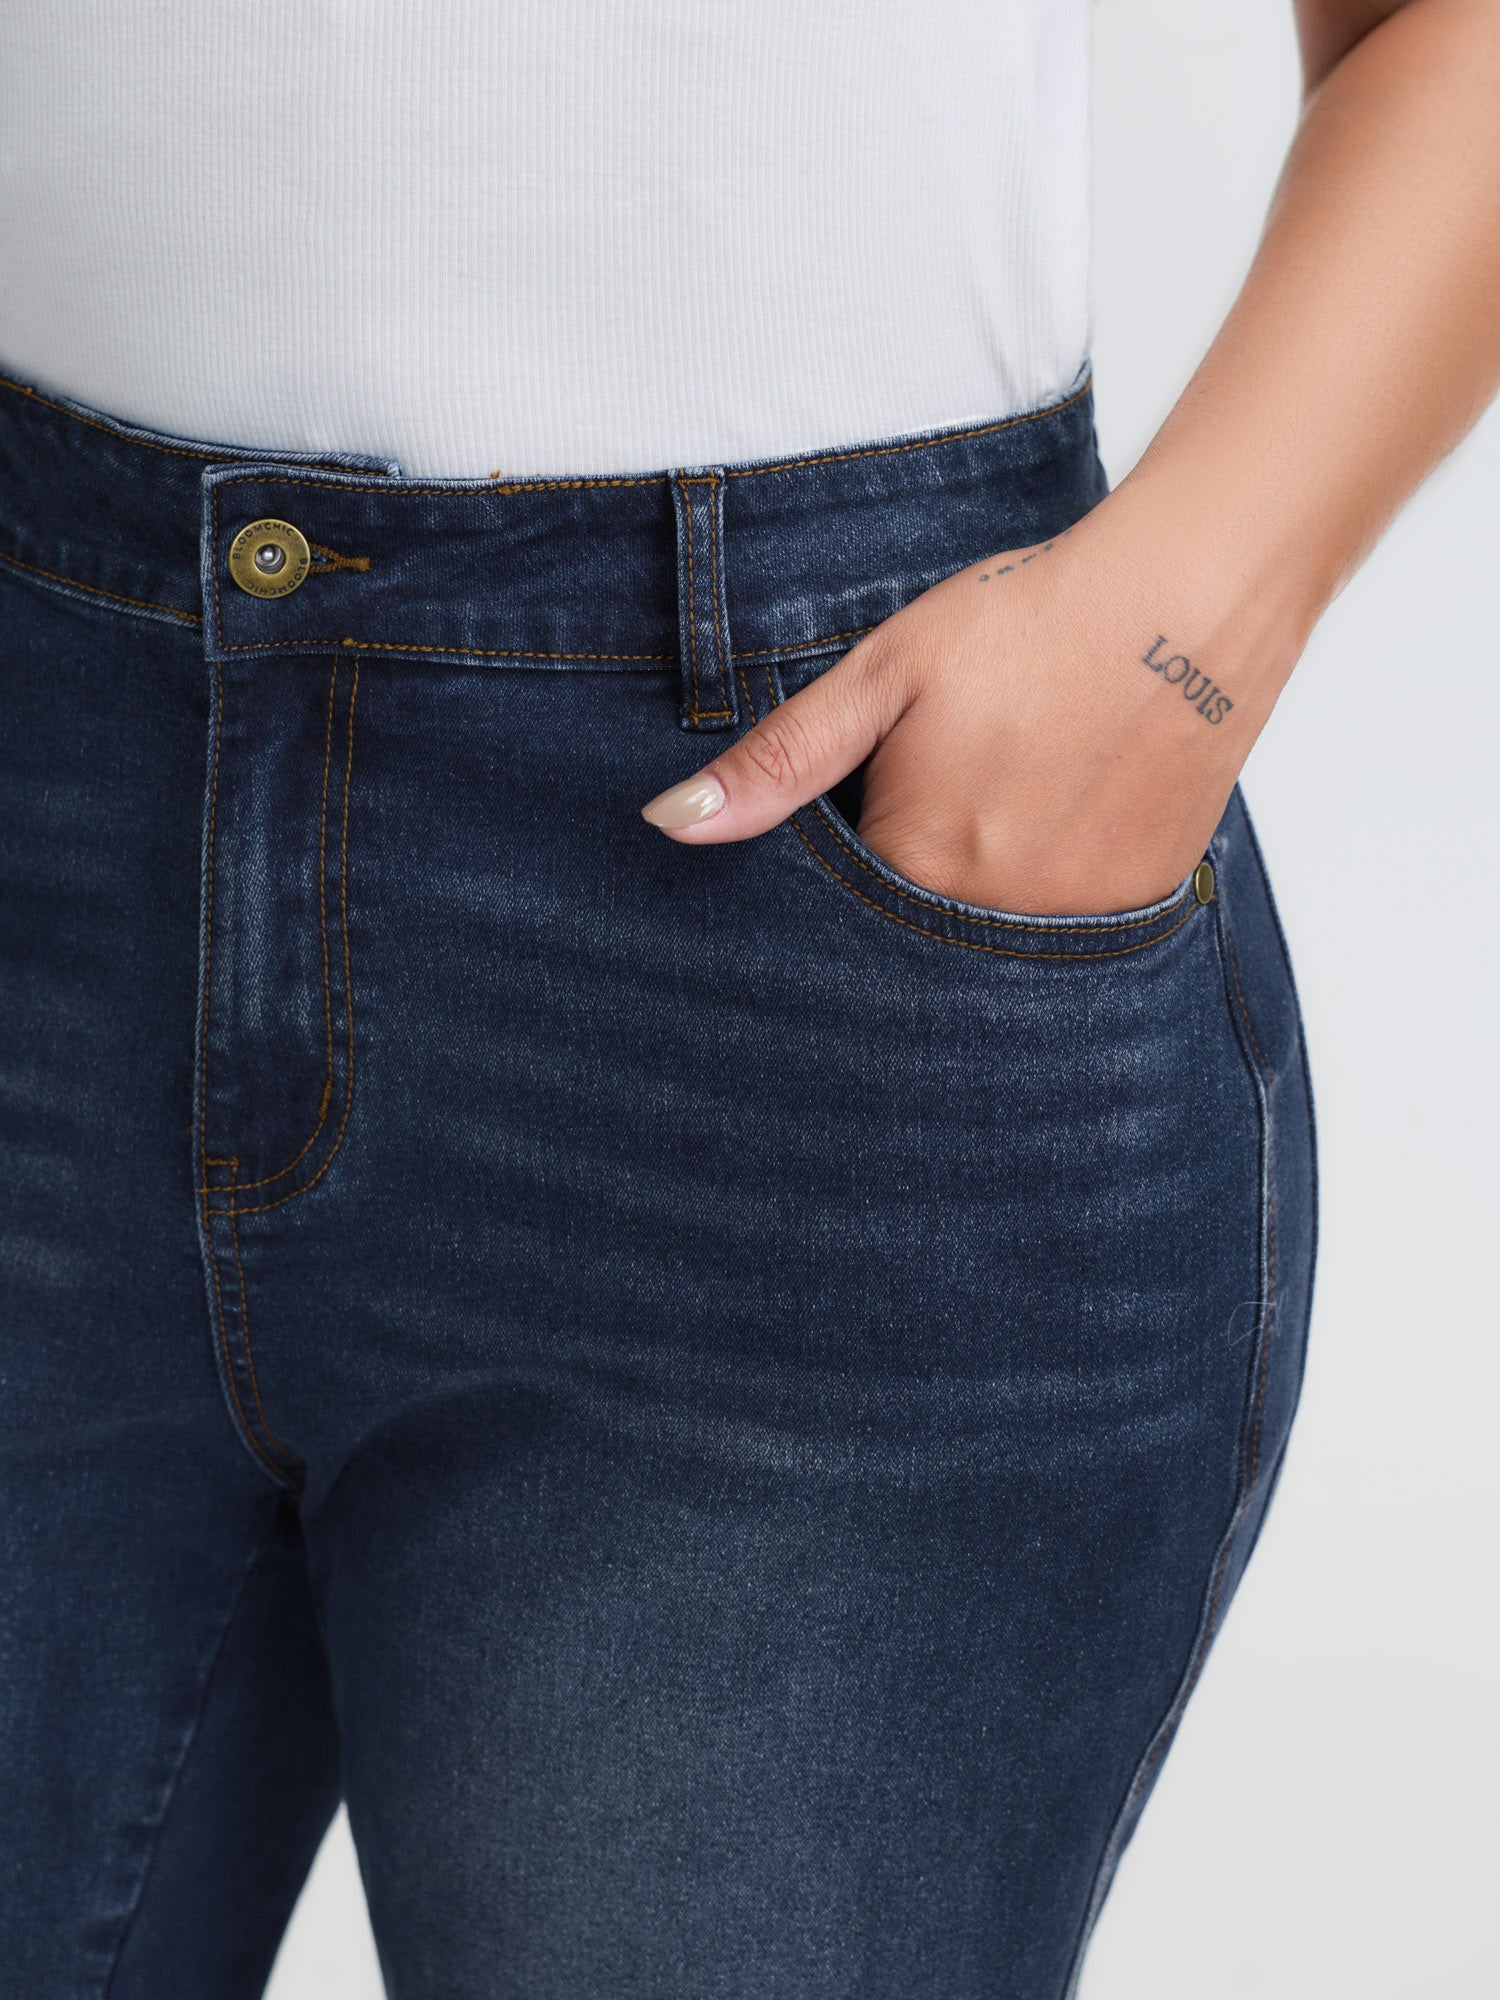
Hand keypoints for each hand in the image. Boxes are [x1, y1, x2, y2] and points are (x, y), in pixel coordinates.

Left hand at [641, 502, 1291, 916]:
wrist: (1188, 601)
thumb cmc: (1025, 626)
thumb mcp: (882, 676)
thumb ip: (779, 761)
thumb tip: (669, 822)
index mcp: (912, 864)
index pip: (837, 914)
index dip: (844, 861)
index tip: (874, 803)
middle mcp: (988, 919)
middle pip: (914, 935)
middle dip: (910, 883)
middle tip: (955, 787)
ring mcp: (1070, 924)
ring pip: (989, 935)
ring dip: (980, 889)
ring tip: (1012, 793)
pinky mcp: (1135, 909)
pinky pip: (1065, 931)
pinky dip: (1049, 887)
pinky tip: (1064, 810)